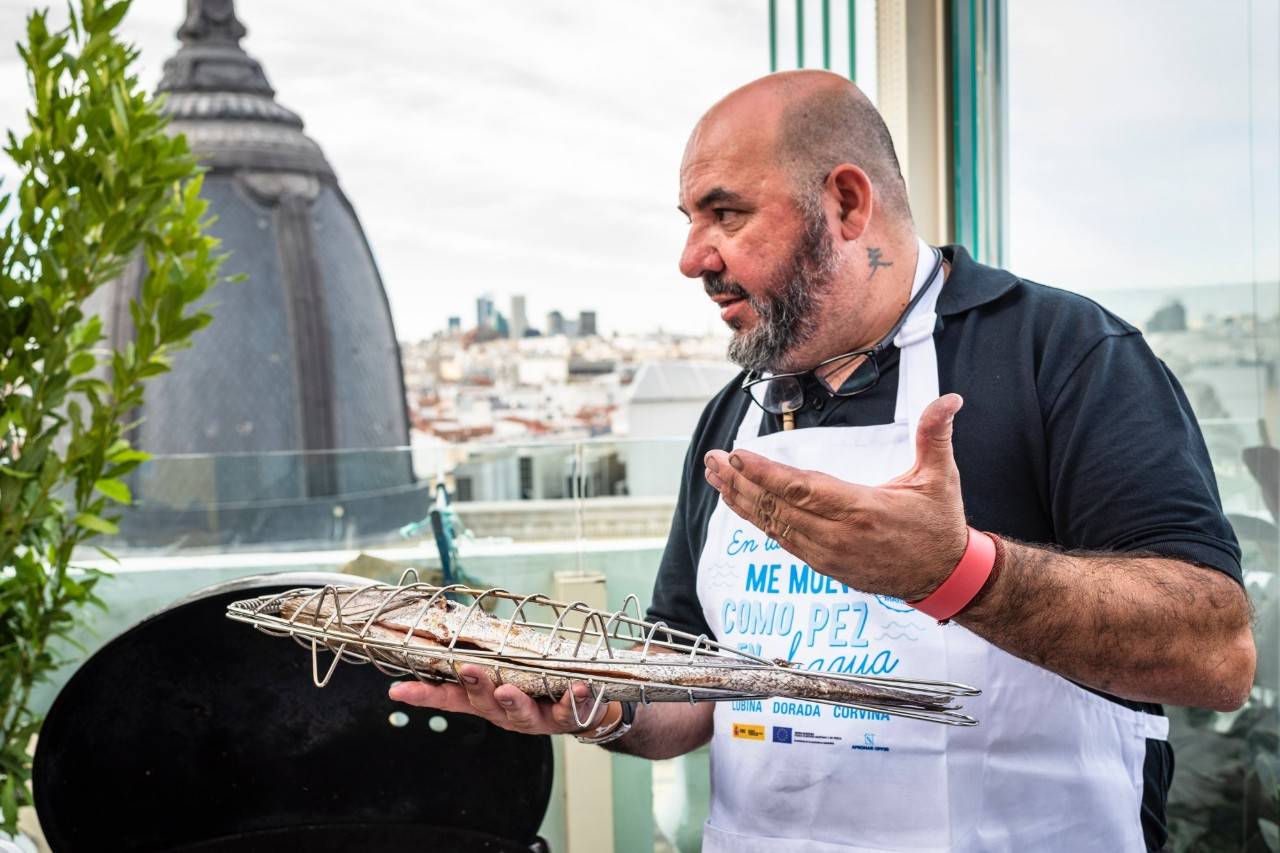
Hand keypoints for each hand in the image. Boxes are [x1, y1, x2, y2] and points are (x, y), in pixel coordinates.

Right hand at [387, 664, 608, 734]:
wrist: (584, 711)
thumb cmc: (539, 686)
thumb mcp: (508, 671)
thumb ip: (487, 654)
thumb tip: (457, 623)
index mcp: (487, 699)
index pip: (450, 698)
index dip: (423, 695)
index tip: (397, 690)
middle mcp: (505, 713)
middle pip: (483, 704)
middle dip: (475, 687)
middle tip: (468, 670)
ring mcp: (535, 719)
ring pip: (519, 714)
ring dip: (512, 700)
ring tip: (508, 689)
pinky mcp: (567, 717)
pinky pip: (569, 710)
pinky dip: (573, 698)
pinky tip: (577, 687)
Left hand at [703, 394, 969, 600]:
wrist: (942, 577)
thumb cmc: (937, 525)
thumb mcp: (940, 477)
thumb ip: (935, 435)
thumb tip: (949, 400)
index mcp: (863, 509)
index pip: (802, 489)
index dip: (765, 474)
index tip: (737, 456)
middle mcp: (838, 535)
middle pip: (777, 508)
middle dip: (739, 483)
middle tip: (712, 460)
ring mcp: (827, 554)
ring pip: (773, 526)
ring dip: (741, 501)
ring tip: (715, 477)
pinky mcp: (823, 565)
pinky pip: (782, 540)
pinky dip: (757, 519)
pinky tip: (739, 502)